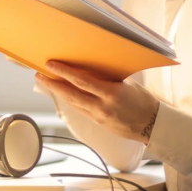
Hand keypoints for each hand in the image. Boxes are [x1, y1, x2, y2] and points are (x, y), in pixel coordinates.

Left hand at [36, 61, 159, 143]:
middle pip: (71, 94)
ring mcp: (98, 117)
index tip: (51, 64)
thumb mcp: (128, 84)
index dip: (64, 72)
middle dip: (53, 84)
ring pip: (72, 103)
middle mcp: (102, 106)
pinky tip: (63, 93)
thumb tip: (93, 67)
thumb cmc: (143, 101)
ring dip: (58, 93)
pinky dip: (70, 100)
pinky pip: (80, 109)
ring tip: (46, 82)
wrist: (152, 126)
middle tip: (39, 74)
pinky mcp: (98, 123)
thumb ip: (109, 77)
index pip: (82, 81)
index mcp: (111, 93)